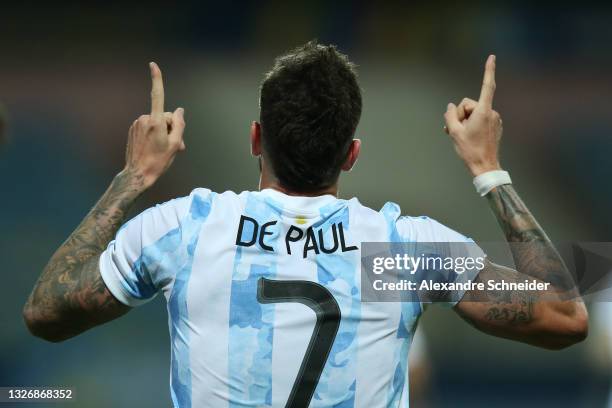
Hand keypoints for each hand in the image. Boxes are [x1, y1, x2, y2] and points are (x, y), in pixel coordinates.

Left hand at [123, 62, 185, 188]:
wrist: (138, 174)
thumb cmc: (158, 161)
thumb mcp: (175, 144)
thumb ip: (179, 125)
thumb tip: (179, 111)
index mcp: (155, 122)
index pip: (157, 96)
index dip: (157, 80)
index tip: (153, 65)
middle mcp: (144, 120)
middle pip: (164, 116)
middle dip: (171, 128)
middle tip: (176, 146)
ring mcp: (137, 124)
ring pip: (156, 122)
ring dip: (163, 132)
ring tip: (164, 149)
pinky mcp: (133, 129)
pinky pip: (148, 127)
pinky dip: (154, 134)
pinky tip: (154, 148)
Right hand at [444, 55, 502, 176]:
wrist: (485, 167)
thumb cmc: (469, 150)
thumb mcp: (453, 132)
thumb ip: (450, 115)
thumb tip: (450, 106)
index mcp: (483, 112)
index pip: (487, 86)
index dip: (488, 70)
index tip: (492, 57)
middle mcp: (492, 112)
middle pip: (470, 104)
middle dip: (461, 114)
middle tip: (456, 130)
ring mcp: (495, 119)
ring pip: (474, 112)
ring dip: (466, 121)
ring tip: (462, 136)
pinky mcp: (495, 126)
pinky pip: (480, 119)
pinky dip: (473, 125)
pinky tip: (470, 137)